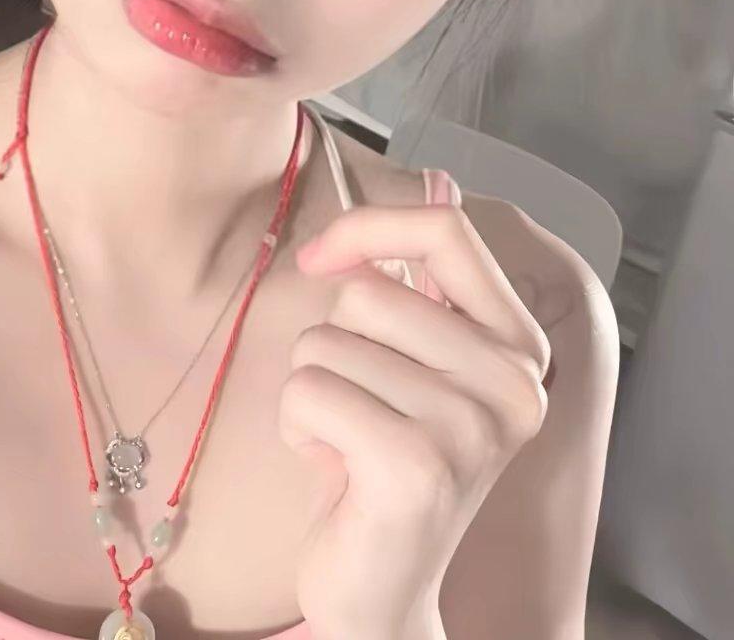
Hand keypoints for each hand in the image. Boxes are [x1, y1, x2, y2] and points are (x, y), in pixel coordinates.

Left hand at [279, 203, 550, 638]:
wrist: (383, 587)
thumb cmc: (381, 461)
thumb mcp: (410, 368)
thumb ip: (402, 297)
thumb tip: (342, 243)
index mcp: (517, 344)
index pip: (445, 231)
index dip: (368, 227)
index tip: (318, 258)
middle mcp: (512, 381)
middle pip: (366, 293)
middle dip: (333, 343)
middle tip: (359, 404)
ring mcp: (471, 426)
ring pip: (327, 342)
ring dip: (311, 388)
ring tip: (348, 438)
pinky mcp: (417, 466)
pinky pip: (308, 390)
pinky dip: (296, 423)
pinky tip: (332, 465)